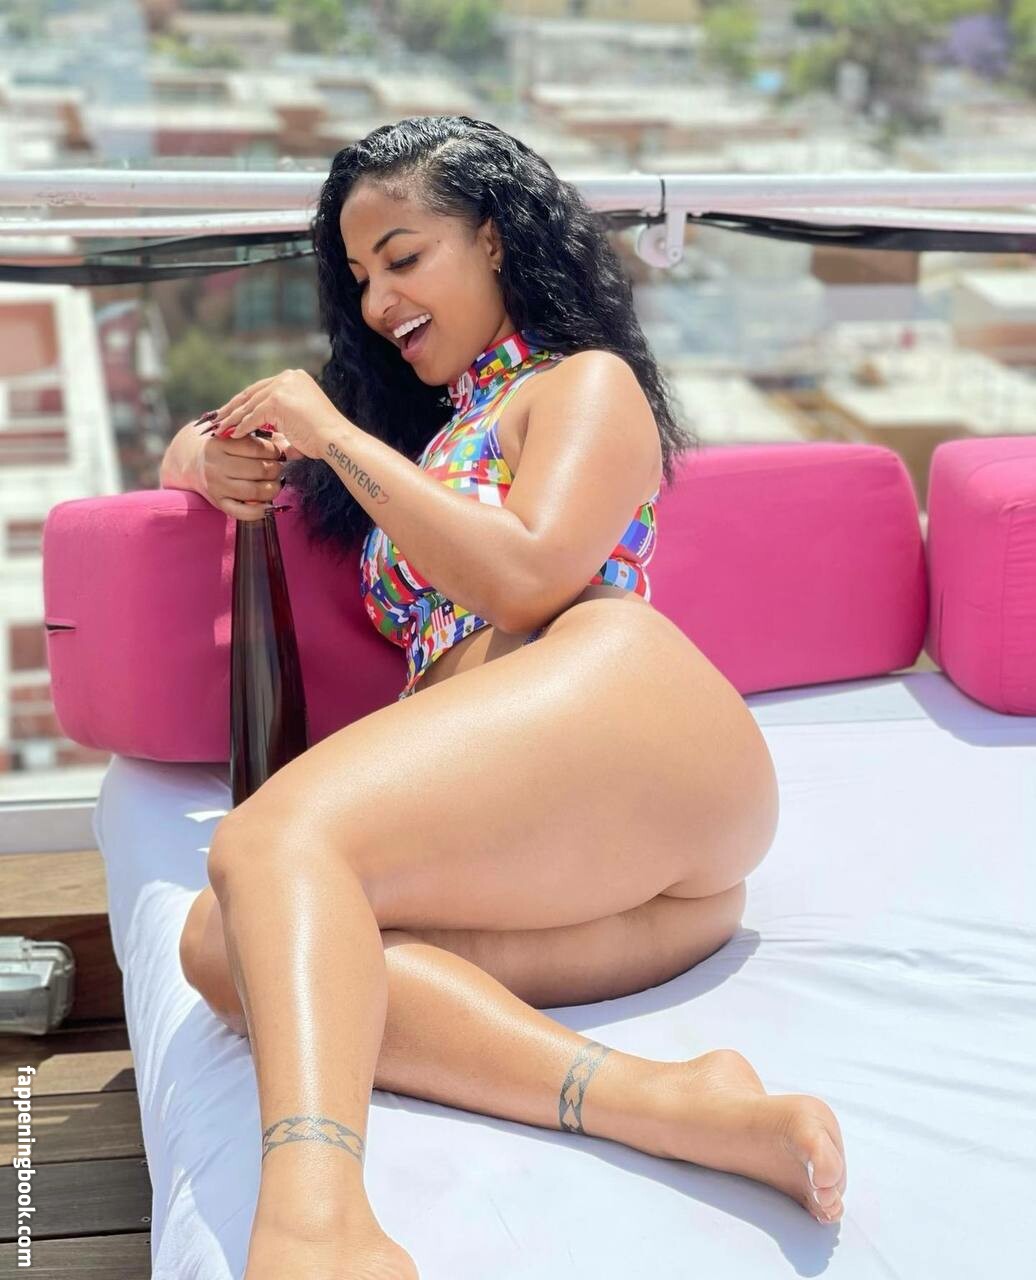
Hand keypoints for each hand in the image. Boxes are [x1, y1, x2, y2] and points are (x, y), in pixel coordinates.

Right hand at [195, 428, 287, 522]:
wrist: (192, 463)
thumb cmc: (223, 448)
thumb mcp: (236, 438)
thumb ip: (263, 440)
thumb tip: (295, 450)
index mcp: (219, 444)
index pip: (257, 447)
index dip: (274, 451)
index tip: (277, 453)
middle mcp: (215, 465)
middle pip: (260, 469)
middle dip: (276, 469)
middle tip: (277, 468)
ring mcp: (216, 486)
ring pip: (256, 491)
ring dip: (273, 488)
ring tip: (274, 483)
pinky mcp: (219, 503)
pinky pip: (244, 512)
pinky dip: (261, 511)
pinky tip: (268, 505)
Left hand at [210, 369, 343, 460]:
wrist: (335, 439)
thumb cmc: (322, 437)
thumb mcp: (298, 421)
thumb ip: (278, 420)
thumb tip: (261, 430)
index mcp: (293, 378)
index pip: (261, 389)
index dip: (244, 402)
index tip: (232, 412)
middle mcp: (287, 377)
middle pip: (251, 393)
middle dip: (233, 408)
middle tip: (218, 419)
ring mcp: (282, 387)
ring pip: (249, 405)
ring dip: (232, 418)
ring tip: (219, 429)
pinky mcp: (276, 401)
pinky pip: (253, 416)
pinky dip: (241, 427)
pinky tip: (232, 435)